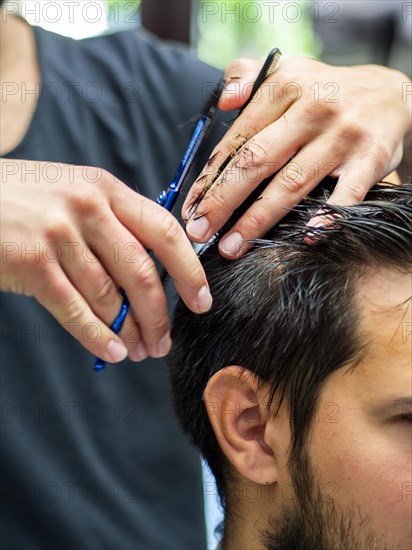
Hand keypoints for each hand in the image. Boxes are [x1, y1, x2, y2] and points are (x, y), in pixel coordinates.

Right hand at [1, 159, 211, 361]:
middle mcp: (88, 208)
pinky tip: (111, 351)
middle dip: (157, 316)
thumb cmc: (26, 200)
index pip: (164, 232)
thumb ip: (114, 224)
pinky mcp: (31, 262)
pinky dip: (96, 335)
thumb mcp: (76, 193)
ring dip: (128, 332)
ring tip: (137, 351)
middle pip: (141, 273)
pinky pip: (74, 309)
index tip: (201, 301)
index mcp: (107, 189)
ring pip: (109, 297)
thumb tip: (151, 277)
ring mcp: (59, 234)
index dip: (189, 271)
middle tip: (162, 343)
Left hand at [183, 57, 411, 257]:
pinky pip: (347, 193)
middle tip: (199, 231)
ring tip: (232, 246)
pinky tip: (307, 237)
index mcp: (284, 88)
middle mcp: (311, 110)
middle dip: (222, 201)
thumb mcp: (288, 72)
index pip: (238, 138)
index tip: (191, 206)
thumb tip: (222, 100)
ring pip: (292, 183)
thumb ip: (249, 79)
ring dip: (258, 219)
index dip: (210, 176)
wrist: (392, 94)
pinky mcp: (370, 158)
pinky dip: (328, 216)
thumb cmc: (326, 92)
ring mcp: (341, 136)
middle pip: (257, 161)